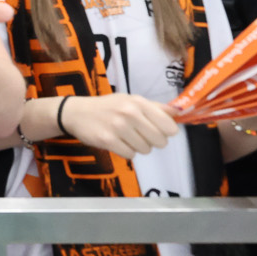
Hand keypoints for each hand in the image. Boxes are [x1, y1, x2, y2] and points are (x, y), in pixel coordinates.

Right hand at [52, 93, 180, 159]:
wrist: (77, 113)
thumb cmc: (108, 106)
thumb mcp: (130, 100)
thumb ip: (155, 107)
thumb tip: (179, 112)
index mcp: (139, 102)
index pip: (169, 126)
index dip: (166, 132)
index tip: (158, 130)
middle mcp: (130, 113)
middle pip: (160, 141)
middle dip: (153, 141)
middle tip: (141, 135)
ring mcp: (118, 127)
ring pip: (146, 149)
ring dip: (139, 146)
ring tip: (126, 137)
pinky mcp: (108, 140)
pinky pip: (130, 154)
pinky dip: (126, 151)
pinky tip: (118, 142)